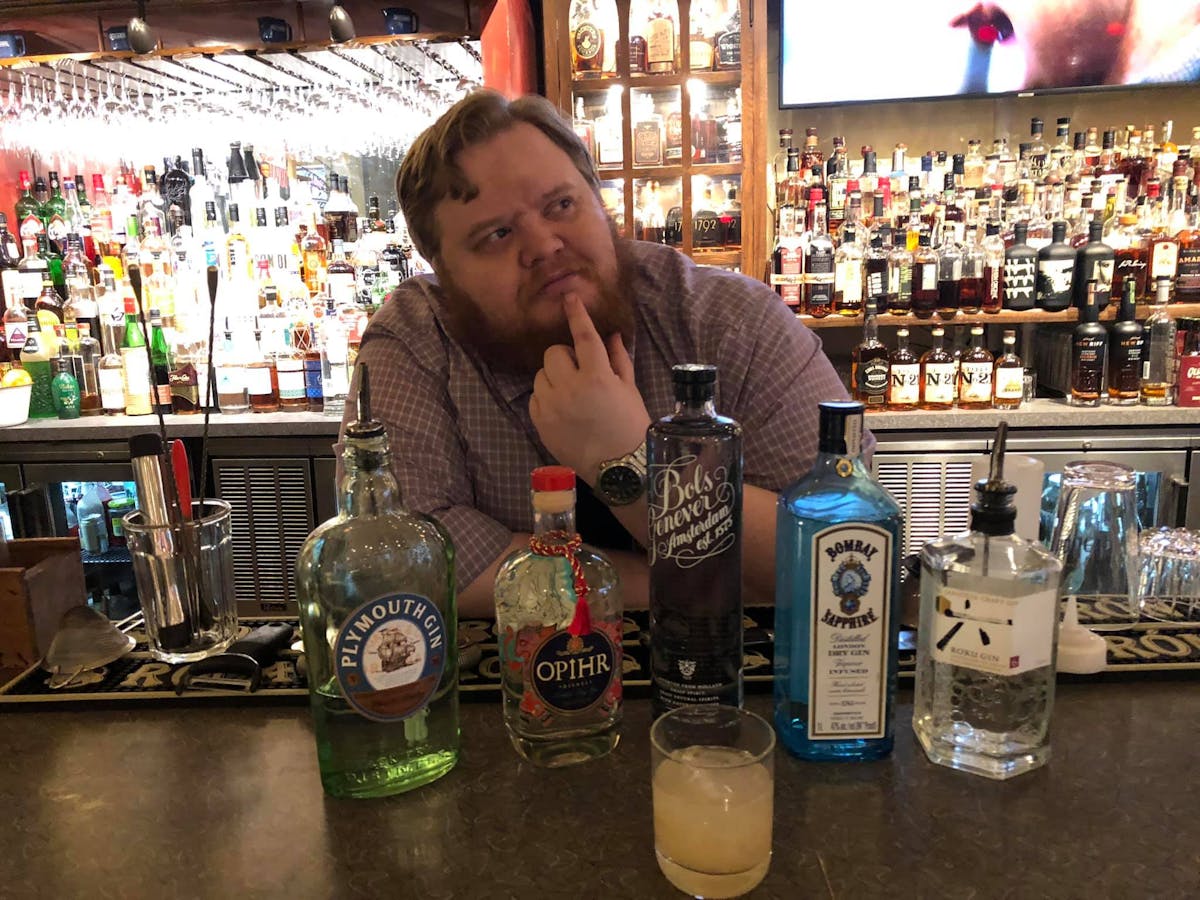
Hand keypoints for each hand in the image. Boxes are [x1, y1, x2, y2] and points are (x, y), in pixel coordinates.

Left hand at [529, 293, 649, 484]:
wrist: (617, 468)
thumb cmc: (630, 426)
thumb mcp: (629, 389)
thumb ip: (618, 359)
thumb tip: (611, 334)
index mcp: (597, 378)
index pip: (583, 337)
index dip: (576, 315)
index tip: (568, 298)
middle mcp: (570, 389)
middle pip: (554, 353)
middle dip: (565, 356)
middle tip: (579, 370)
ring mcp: (552, 406)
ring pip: (541, 374)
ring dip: (554, 376)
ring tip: (571, 393)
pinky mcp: (540, 421)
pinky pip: (535, 396)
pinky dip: (547, 396)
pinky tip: (563, 408)